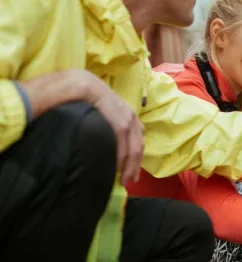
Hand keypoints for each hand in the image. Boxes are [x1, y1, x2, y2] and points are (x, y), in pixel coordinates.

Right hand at [82, 70, 143, 184]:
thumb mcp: (102, 113)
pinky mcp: (118, 120)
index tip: (133, 172)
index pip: (138, 140)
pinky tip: (116, 166)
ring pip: (133, 147)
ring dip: (129, 165)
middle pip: (139, 146)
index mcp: (129, 115)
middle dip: (135, 165)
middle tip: (130, 181)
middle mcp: (131, 117)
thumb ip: (107, 126)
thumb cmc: (86, 97)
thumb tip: (105, 144)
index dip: (137, 157)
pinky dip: (120, 156)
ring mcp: (126, 118)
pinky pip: (122, 142)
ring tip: (124, 179)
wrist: (80, 83)